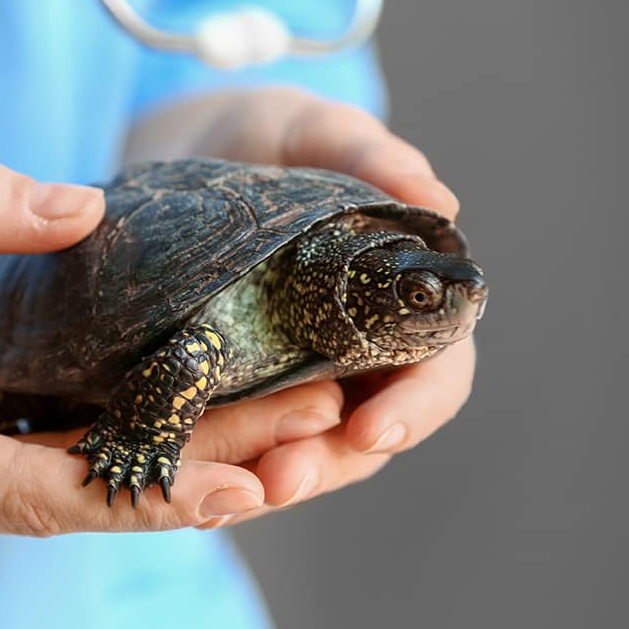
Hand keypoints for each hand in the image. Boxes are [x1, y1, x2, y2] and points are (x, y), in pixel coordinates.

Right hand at [0, 156, 269, 560]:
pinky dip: (108, 444)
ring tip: (290, 410)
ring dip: (165, 456)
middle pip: (66, 498)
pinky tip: (191, 407)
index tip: (259, 475)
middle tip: (323, 420)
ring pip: (56, 493)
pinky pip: (26, 473)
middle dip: (194, 466)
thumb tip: (86, 210)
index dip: (148, 486)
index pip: (27, 490)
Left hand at [122, 88, 476, 523]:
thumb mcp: (313, 132)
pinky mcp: (233, 388)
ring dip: (270, 476)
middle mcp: (358, 352)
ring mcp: (295, 376)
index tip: (373, 430)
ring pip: (300, 447)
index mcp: (404, 302)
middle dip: (327, 462)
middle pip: (366, 433)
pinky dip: (219, 463)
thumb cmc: (272, 137)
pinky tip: (187, 481)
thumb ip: (368, 154)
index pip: (436, 371)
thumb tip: (442, 201)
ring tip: (227, 497)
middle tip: (281, 481)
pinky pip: (237, 437)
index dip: (414, 406)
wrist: (190, 149)